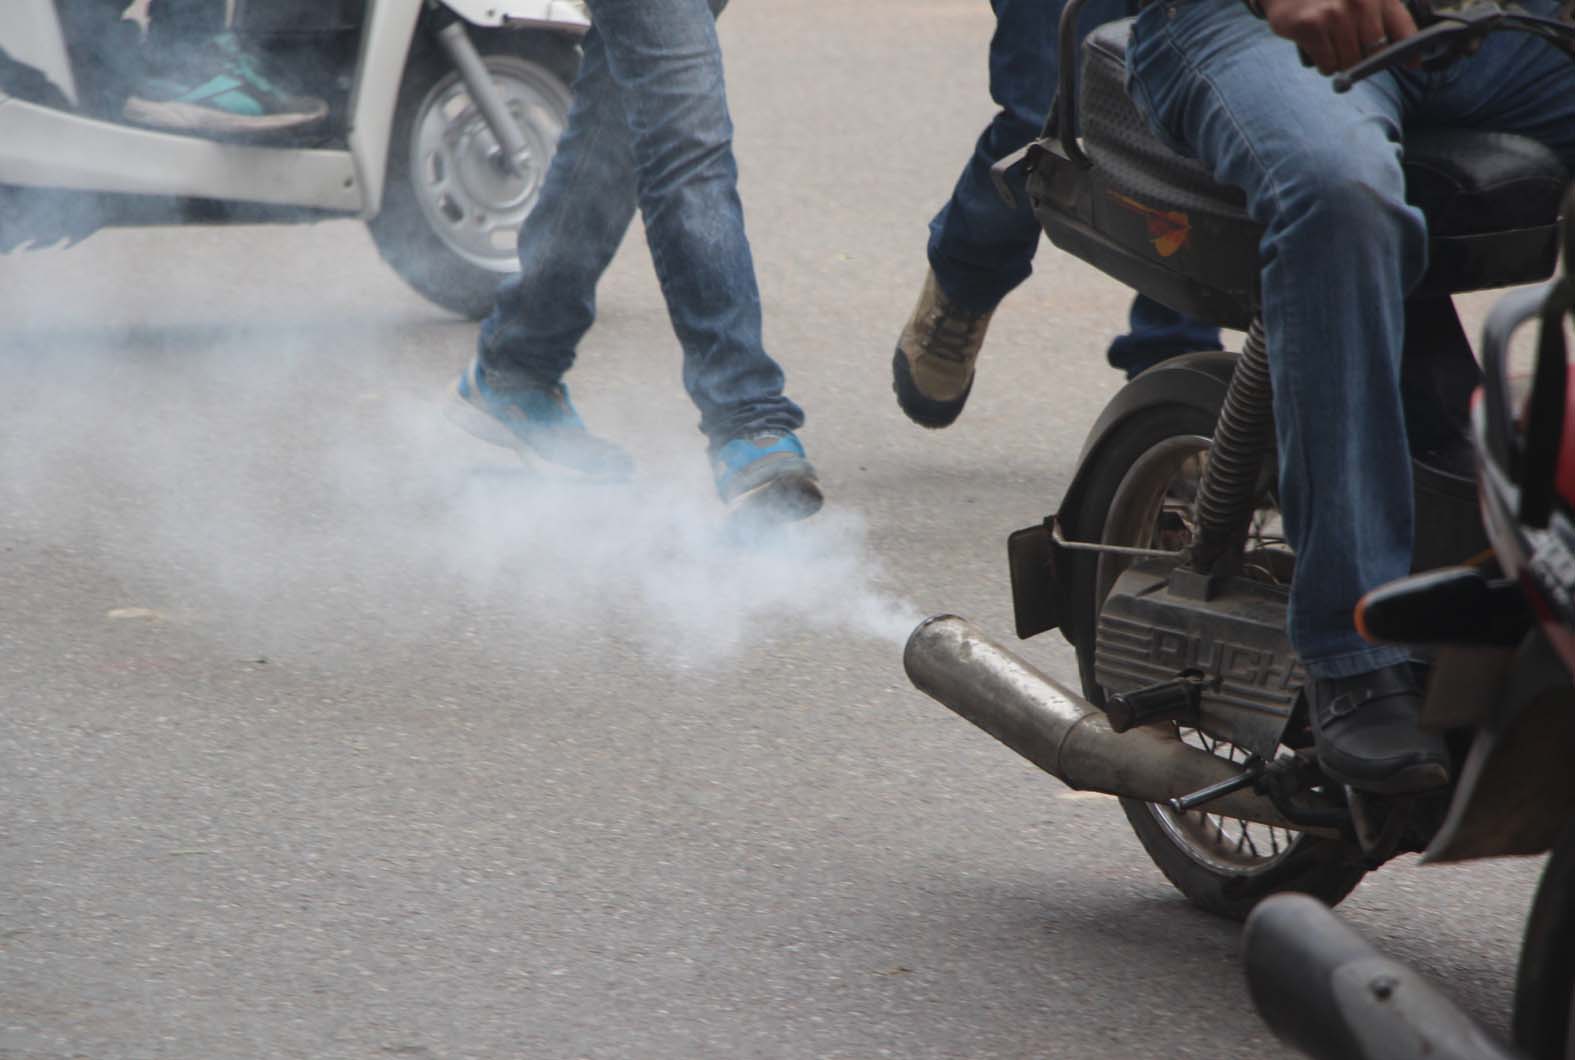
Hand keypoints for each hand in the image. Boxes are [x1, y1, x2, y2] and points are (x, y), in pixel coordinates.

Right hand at [1261, 0, 1418, 73]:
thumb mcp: (1360, 0)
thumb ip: (1386, 21)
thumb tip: (1413, 60)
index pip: (1402, 29)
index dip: (1409, 51)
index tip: (1413, 64)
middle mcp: (1361, 2)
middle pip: (1374, 53)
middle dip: (1361, 57)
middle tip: (1347, 46)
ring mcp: (1336, 14)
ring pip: (1349, 62)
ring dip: (1339, 61)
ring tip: (1329, 43)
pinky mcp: (1312, 26)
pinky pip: (1327, 65)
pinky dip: (1322, 64)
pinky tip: (1316, 47)